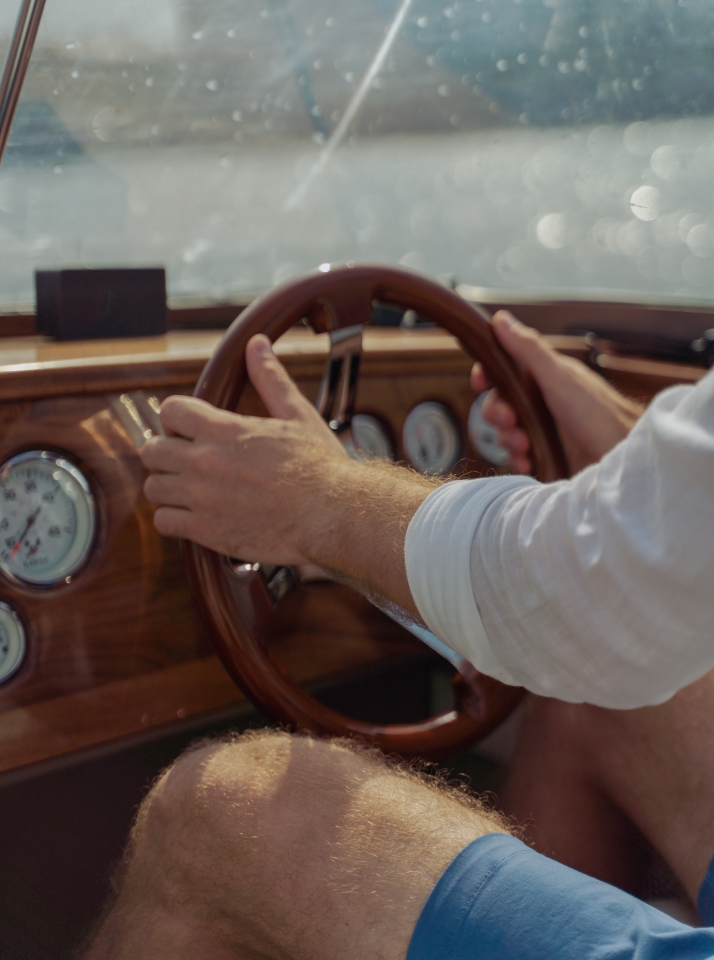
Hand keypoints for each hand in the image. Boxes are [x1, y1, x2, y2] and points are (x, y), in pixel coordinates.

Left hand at [141, 334, 348, 565]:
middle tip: (188, 461)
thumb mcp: (297, 415)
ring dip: (168, 487)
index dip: (176, 418)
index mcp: (223, 430)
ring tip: (190, 490)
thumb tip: (257, 344)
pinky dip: (174, 520)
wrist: (331, 515)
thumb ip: (270, 379)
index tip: (189, 430)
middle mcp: (204, 462)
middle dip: (166, 452)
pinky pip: (163, 523)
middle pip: (152, 450)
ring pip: (153, 488)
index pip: (169, 410)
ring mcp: (201, 498)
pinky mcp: (205, 531)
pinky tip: (194, 516)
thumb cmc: (319, 466)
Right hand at [471, 311, 643, 474]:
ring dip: (508, 440)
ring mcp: (544, 429)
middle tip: (511, 421)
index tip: (479, 383)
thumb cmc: (599, 414)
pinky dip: (518, 459)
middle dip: (497, 413)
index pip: (504, 369)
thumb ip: (529, 350)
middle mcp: (542, 401)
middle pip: (499, 402)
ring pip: (505, 431)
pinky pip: (518, 455)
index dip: (487, 375)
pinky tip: (528, 462)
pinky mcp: (547, 455)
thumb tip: (502, 319)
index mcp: (544, 377)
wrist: (623, 459)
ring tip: (525, 446)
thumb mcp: (559, 378)